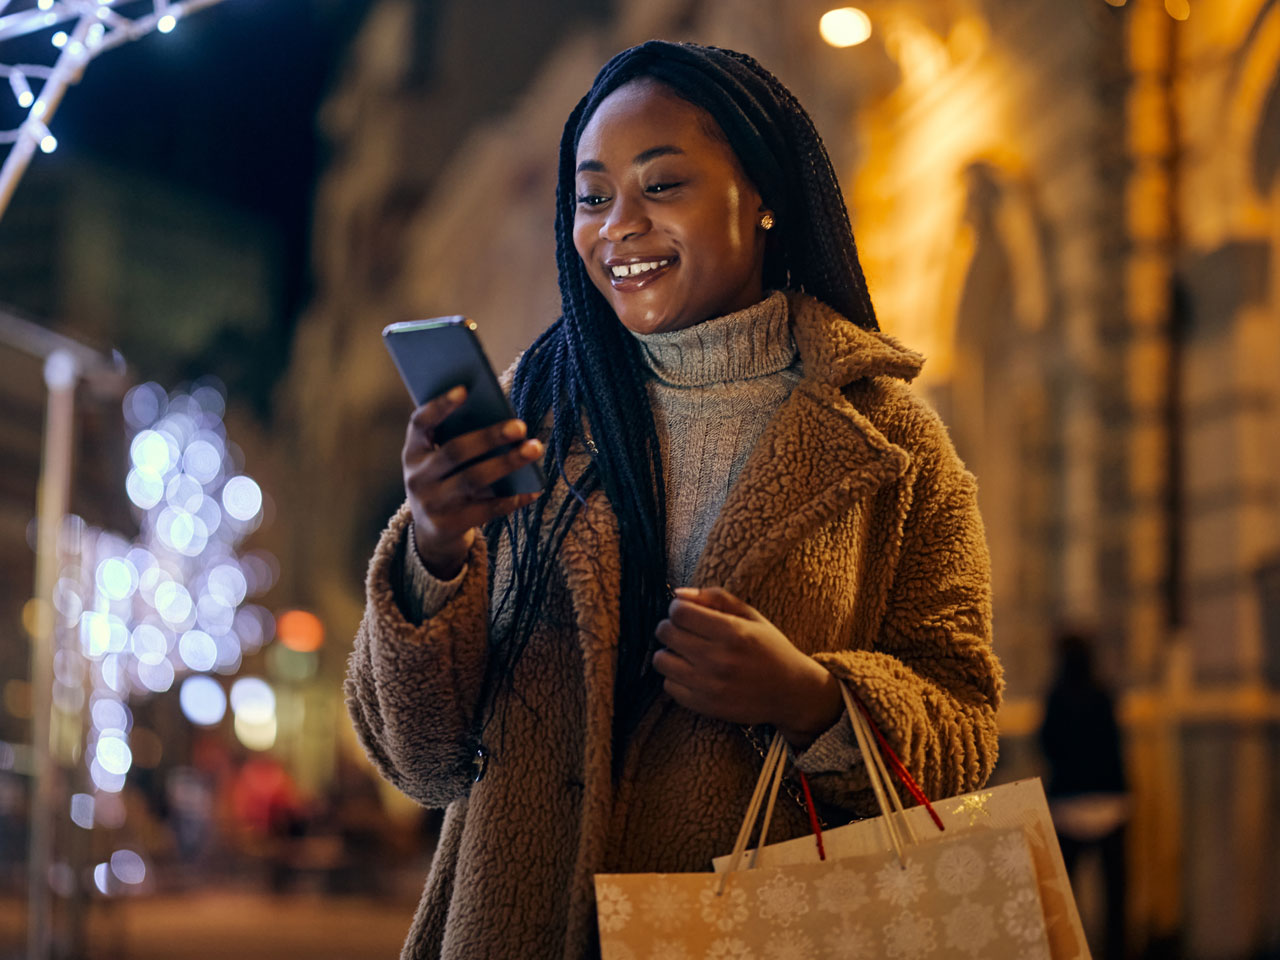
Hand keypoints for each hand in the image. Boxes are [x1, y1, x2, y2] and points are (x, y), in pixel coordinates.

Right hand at [402, 386, 542, 578]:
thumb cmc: (445, 482)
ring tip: (534, 448)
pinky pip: (487, 509)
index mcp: (413, 452)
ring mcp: (432, 503)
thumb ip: (458, 440)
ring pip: (473, 479)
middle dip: (489, 436)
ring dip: (507, 463)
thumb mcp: (439, 462)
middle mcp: (417, 477)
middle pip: (455, 451)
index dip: (440, 406)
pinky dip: (512, 498)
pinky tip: (533, 489)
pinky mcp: (450, 525)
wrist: (432, 534)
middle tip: (520, 425)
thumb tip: (502, 420)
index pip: (420, 424)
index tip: (465, 389)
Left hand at [652, 586, 842, 747]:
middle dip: (672, 627)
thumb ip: (715, 598)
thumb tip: (677, 594)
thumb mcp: (751, 616)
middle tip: (686, 631)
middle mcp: (718, 659)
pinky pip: (669, 686)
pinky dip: (677, 677)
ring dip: (670, 652)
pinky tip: (694, 673)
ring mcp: (709, 685)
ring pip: (661, 660)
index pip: (679, 612)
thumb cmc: (770, 649)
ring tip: (687, 653)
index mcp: (732, 632)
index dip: (678, 608)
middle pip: (665, 633)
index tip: (688, 613)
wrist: (791, 692)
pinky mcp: (705, 706)